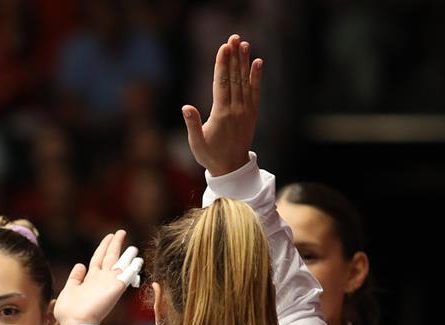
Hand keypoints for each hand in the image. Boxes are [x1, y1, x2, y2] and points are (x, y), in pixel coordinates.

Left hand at [53, 230, 143, 324]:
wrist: (76, 323)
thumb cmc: (70, 310)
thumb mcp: (69, 289)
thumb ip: (75, 277)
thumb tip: (80, 265)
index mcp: (90, 278)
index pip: (98, 259)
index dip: (104, 247)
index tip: (109, 236)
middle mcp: (101, 279)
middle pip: (110, 257)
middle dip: (115, 244)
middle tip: (121, 233)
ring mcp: (110, 282)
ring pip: (120, 264)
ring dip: (127, 256)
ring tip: (133, 248)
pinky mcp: (117, 287)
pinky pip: (128, 274)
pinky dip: (134, 268)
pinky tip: (139, 260)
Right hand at [182, 34, 262, 176]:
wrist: (231, 167)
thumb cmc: (210, 155)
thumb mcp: (196, 143)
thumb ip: (192, 125)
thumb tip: (186, 107)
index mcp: (221, 114)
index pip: (222, 83)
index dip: (222, 64)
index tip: (223, 48)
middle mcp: (236, 109)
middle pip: (235, 77)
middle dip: (234, 56)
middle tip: (234, 38)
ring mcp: (245, 110)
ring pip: (245, 81)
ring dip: (244, 62)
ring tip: (244, 44)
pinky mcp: (252, 113)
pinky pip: (255, 91)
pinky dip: (257, 77)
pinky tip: (258, 63)